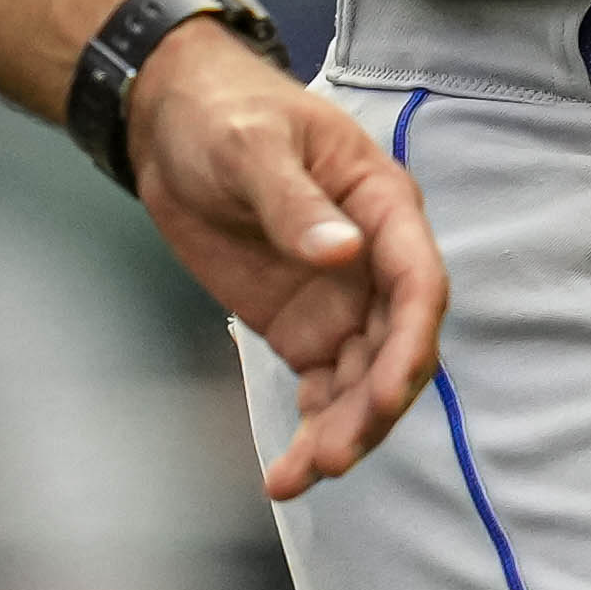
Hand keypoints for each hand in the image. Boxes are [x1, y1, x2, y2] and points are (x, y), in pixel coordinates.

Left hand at [121, 33, 441, 499]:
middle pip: (397, 346)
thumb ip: (293, 201)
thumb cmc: (223, 114)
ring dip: (343, 431)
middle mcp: (375, 262)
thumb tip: (342, 252)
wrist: (172, 128)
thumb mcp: (250, 147)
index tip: (387, 392)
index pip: (418, 281)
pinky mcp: (305, 330)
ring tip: (299, 475)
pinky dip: (313, 430)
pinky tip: (291, 468)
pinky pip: (324, 389)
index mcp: (382, 206)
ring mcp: (342, 301)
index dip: (412, 341)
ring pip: (364, 381)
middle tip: (332, 453)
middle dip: (374, 405)